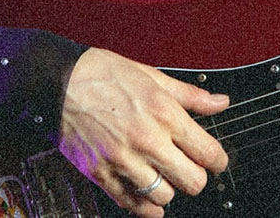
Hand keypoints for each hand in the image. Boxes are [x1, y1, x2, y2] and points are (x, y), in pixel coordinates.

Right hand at [59, 48, 228, 217]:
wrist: (60, 82)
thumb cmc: (104, 74)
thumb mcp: (153, 76)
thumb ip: (191, 95)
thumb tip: (219, 102)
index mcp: (164, 113)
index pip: (208, 152)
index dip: (219, 160)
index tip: (217, 160)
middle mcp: (147, 140)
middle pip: (192, 181)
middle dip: (197, 175)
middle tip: (191, 167)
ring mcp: (123, 161)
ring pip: (164, 196)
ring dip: (169, 188)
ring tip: (164, 174)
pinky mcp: (102, 175)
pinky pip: (132, 204)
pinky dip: (144, 206)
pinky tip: (148, 198)